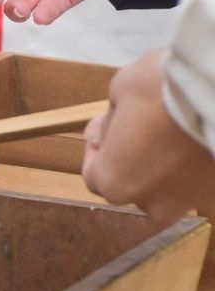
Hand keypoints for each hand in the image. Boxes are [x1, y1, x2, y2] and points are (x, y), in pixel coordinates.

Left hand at [82, 49, 214, 225]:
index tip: (103, 126)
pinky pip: (196, 183)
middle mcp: (153, 202)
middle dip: (128, 159)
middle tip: (134, 126)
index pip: (94, 177)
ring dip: (161, 169)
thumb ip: (110, 122)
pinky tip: (191, 139)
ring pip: (168, 192)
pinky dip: (190, 166)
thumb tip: (109, 136)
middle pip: (132, 187)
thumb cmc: (162, 88)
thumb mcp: (120, 91)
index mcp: (116, 181)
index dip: (95, 149)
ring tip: (166, 134)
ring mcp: (190, 201)